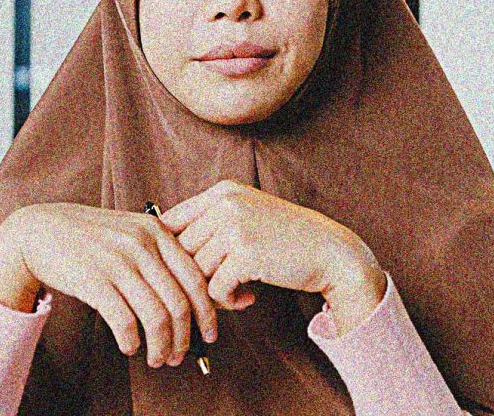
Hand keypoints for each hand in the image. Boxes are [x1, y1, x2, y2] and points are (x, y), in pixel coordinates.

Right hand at [0, 203, 218, 368]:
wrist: (39, 230)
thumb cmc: (88, 236)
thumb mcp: (130, 231)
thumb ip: (158, 253)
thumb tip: (190, 298)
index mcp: (157, 231)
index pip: (196, 278)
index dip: (206, 312)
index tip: (209, 334)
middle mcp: (142, 244)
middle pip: (179, 303)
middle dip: (184, 338)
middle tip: (179, 356)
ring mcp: (118, 261)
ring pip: (156, 316)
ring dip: (160, 346)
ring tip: (156, 359)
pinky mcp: (94, 280)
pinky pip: (125, 321)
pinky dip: (132, 341)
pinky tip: (130, 347)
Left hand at [159, 180, 385, 327]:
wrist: (330, 252)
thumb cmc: (286, 239)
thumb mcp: (246, 217)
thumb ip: (210, 225)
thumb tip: (163, 250)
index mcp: (223, 192)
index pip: (172, 219)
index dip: (170, 250)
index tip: (180, 270)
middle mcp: (226, 204)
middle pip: (180, 248)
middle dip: (195, 274)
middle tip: (218, 287)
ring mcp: (235, 227)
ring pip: (196, 270)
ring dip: (214, 290)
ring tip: (237, 292)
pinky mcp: (245, 254)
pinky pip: (215, 288)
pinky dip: (229, 301)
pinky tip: (248, 298)